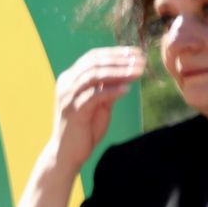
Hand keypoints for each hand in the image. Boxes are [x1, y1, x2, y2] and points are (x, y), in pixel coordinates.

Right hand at [49, 47, 144, 174]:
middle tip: (141, 59)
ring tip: (138, 71)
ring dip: (119, 72)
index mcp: (70, 78)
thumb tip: (127, 73)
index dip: (115, 53)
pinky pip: (95, 96)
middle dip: (120, 59)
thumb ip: (108, 88)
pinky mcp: (74, 111)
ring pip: (94, 76)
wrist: (67, 153)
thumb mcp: (99, 104)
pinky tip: (128, 89)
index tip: (136, 52)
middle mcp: (67, 84)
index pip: (93, 57)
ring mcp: (68, 97)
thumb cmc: (84, 128)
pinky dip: (112, 91)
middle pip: (94, 63)